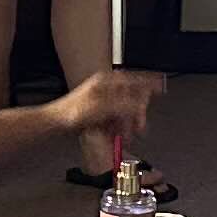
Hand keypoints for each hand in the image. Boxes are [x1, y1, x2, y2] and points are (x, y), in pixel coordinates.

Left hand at [47, 68, 164, 149]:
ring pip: (123, 111)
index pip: (134, 79)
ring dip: (126, 125)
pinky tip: (116, 135)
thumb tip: (140, 105)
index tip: (161, 86)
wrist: (56, 122)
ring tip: (126, 136)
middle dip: (136, 115)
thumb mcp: (104, 108)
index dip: (149, 83)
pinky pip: (114, 118)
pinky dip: (117, 127)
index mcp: (107, 81)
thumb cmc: (72, 112)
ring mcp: (102, 99)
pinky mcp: (98, 111)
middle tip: (140, 127)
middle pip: (130, 98)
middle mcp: (106, 88)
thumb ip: (125, 105)